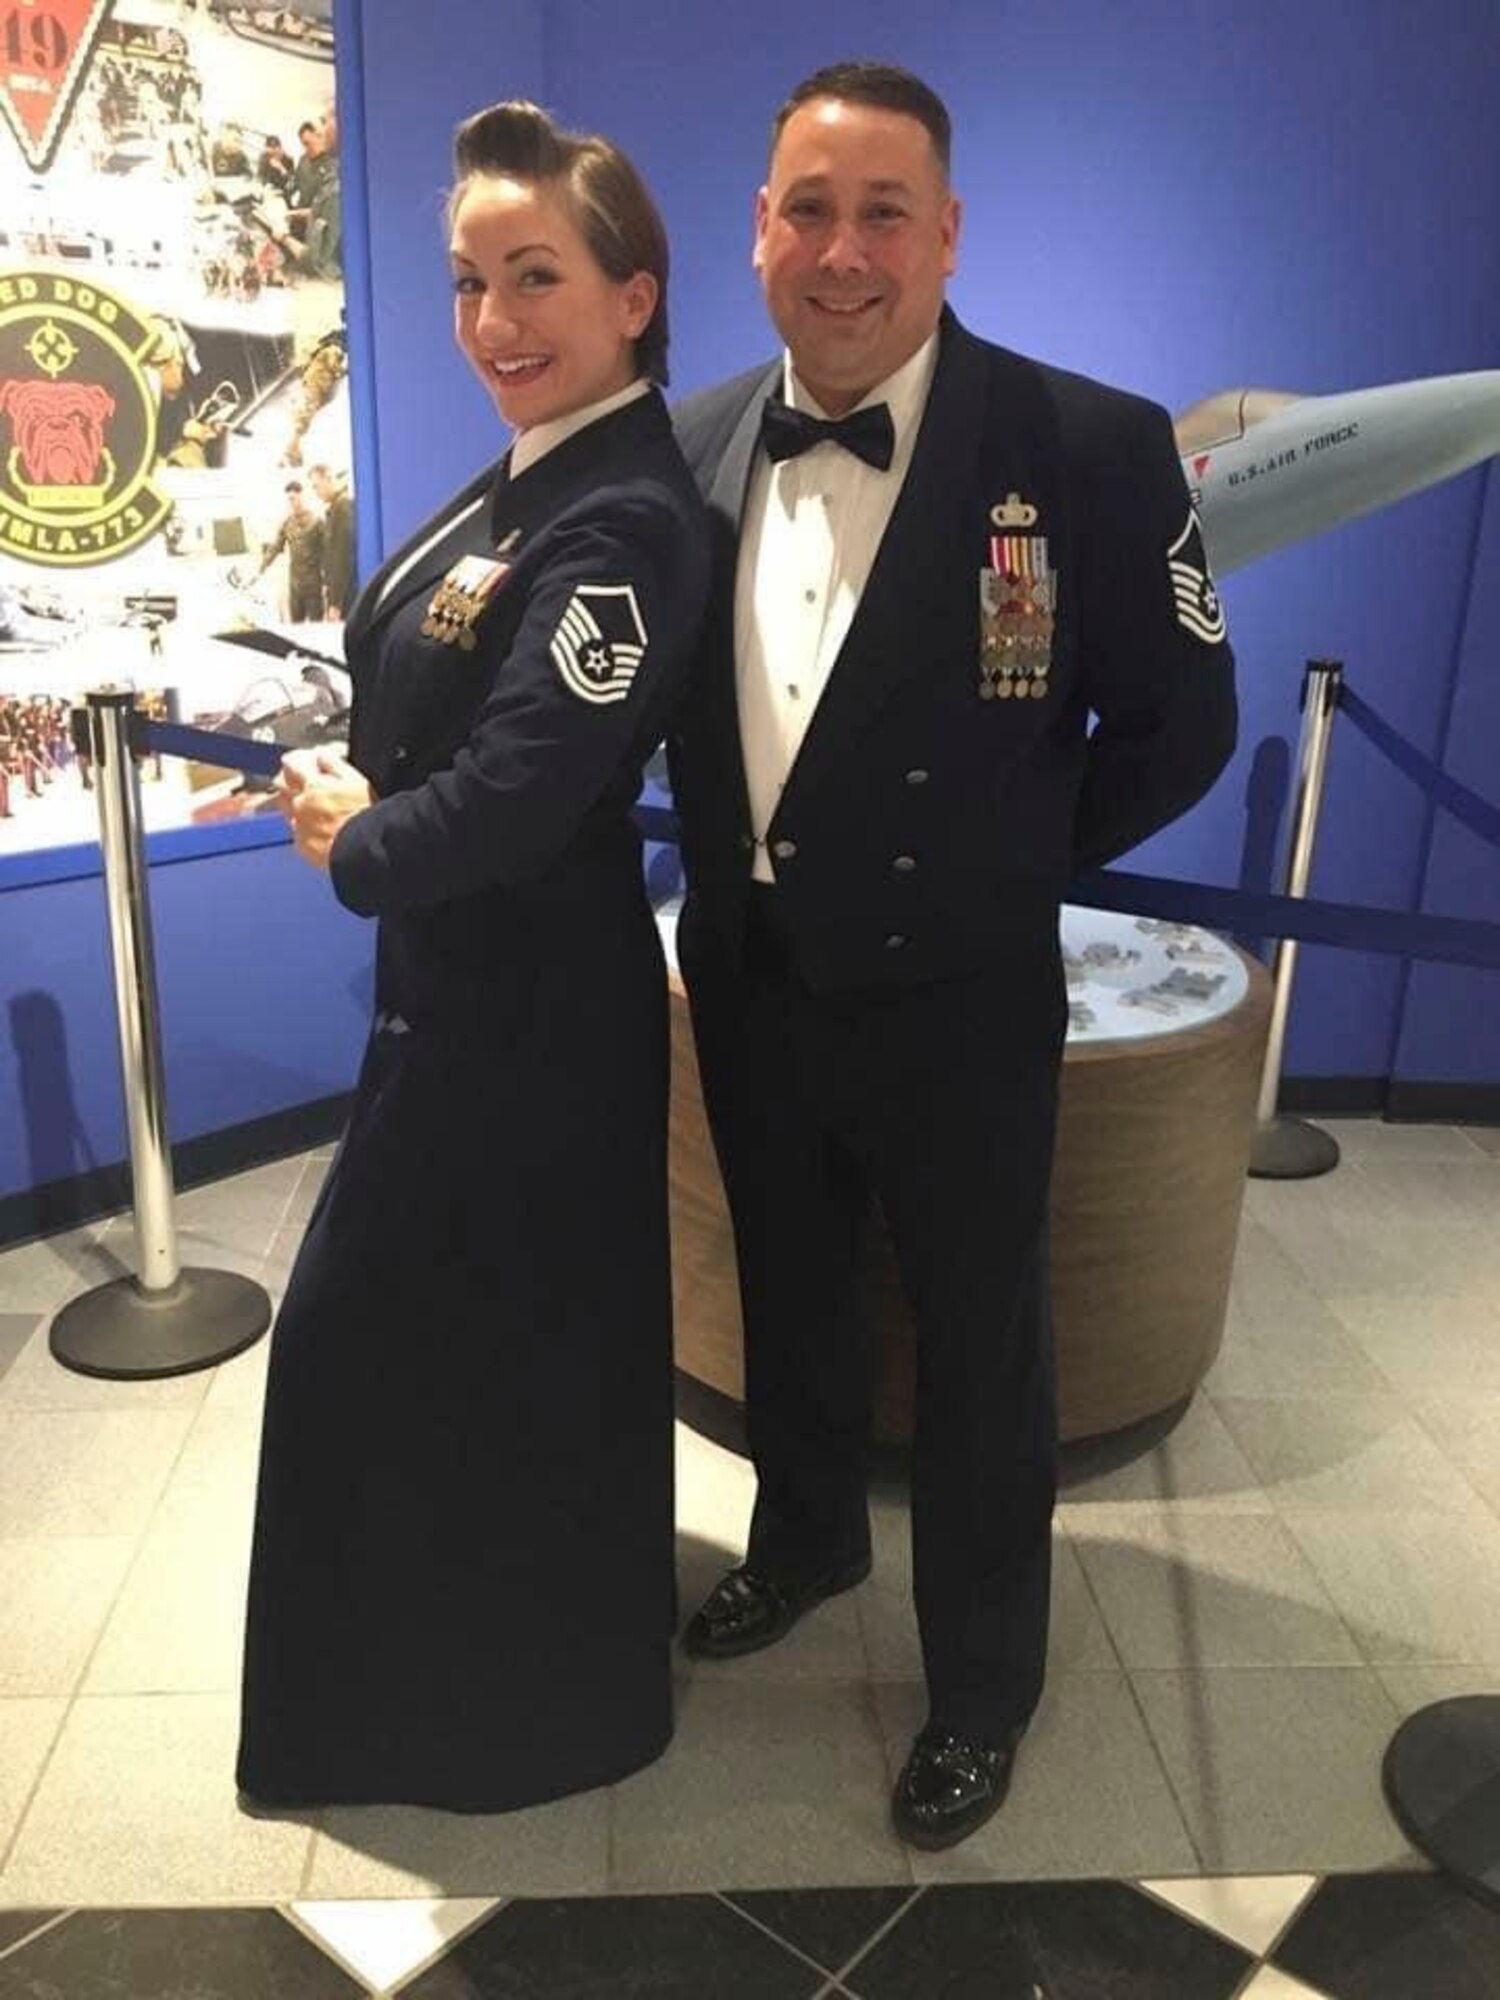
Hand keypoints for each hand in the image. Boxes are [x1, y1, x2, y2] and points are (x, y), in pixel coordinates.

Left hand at [281, 750, 371, 867]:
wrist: (365, 851)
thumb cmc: (366, 816)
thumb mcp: (356, 780)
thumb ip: (334, 764)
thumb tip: (321, 755)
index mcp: (313, 784)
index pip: (291, 764)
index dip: (296, 760)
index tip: (302, 762)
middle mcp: (300, 804)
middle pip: (280, 785)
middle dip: (288, 780)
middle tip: (302, 782)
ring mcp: (299, 826)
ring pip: (285, 810)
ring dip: (293, 804)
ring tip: (312, 806)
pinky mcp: (303, 847)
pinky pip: (296, 833)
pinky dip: (304, 828)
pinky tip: (319, 830)